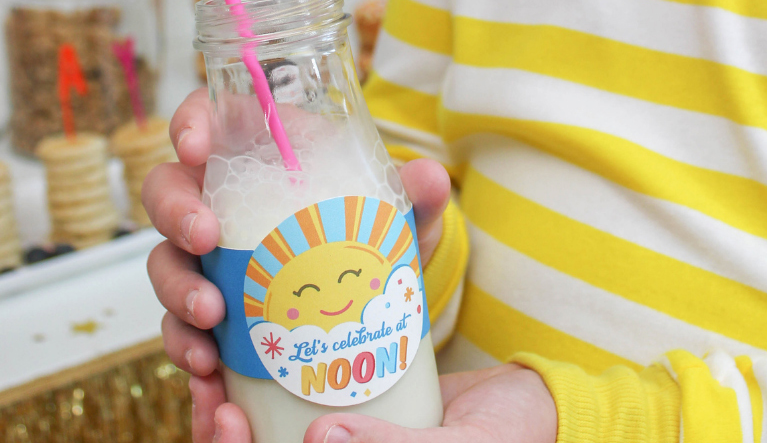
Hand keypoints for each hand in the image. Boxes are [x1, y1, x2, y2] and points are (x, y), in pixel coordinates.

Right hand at [147, 88, 452, 442]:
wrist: (377, 304)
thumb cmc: (376, 236)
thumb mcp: (401, 217)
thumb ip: (415, 196)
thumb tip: (428, 176)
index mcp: (264, 156)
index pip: (209, 118)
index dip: (190, 123)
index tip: (196, 148)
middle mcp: (224, 201)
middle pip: (168, 190)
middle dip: (176, 213)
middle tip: (205, 239)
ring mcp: (209, 258)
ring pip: (166, 262)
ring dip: (178, 289)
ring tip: (210, 317)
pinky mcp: (210, 310)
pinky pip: (179, 325)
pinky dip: (185, 345)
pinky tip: (207, 366)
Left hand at [197, 364, 556, 442]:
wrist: (543, 405)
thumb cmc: (513, 438)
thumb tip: (315, 438)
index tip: (227, 415)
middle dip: (223, 429)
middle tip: (211, 379)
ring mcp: (343, 442)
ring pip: (266, 435)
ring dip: (235, 404)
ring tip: (221, 362)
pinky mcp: (354, 410)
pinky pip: (301, 398)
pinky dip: (274, 375)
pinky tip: (263, 344)